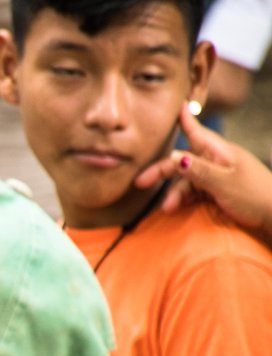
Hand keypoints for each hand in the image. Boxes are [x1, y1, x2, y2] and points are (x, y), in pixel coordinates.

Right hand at [135, 102, 271, 235]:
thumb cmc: (255, 196)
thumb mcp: (223, 183)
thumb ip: (198, 170)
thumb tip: (173, 157)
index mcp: (221, 153)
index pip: (198, 133)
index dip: (185, 120)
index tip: (177, 105)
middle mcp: (218, 162)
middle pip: (184, 161)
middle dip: (163, 171)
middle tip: (141, 182)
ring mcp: (219, 178)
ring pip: (187, 180)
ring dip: (175, 193)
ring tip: (168, 208)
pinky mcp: (220, 193)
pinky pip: (195, 192)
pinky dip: (184, 199)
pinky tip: (177, 208)